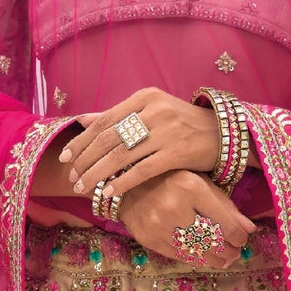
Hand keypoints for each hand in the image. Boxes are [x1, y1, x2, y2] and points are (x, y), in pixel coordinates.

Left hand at [60, 87, 223, 205]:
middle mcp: (154, 111)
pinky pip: (142, 170)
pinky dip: (122, 182)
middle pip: (109, 139)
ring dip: (98, 174)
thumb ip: (117, 116)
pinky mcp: (177, 153)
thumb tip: (82, 120)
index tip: (66, 157)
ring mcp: (166, 132)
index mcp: (145, 97)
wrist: (223, 133)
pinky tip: (109, 192)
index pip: (105, 121)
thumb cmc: (182, 124)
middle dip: (86, 160)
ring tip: (84, 187)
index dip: (82, 140)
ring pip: (121, 155)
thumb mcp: (151, 111)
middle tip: (72, 178)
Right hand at [111, 168, 255, 269]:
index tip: (243, 239)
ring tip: (224, 259)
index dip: (239, 237)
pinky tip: (204, 257)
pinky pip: (178, 256)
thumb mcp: (200, 182)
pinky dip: (195, 259)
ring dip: (214, 260)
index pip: (224, 223)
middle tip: (236, 253)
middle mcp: (174, 207)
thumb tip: (249, 230)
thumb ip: (225, 205)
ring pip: (196, 252)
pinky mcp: (148, 238)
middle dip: (229, 251)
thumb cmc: (170, 177)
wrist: (126, 182)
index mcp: (191, 188)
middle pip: (211, 241)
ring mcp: (158, 225)